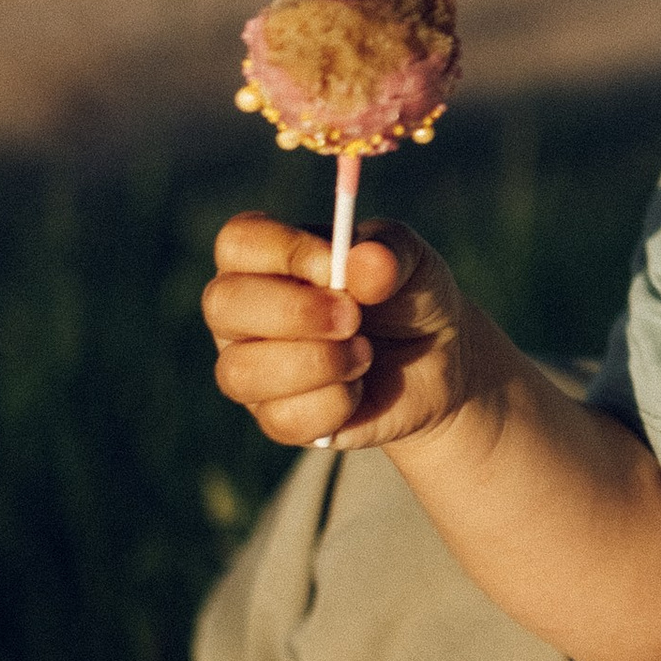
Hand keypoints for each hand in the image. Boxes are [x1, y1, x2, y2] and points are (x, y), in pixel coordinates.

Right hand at [203, 215, 484, 452]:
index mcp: (266, 258)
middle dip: (295, 312)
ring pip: (241, 372)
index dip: (284, 251)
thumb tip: (365, 260)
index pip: (238, 242)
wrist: (437, 365)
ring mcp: (252, 368)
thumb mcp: (413, 260)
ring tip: (365, 353)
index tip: (335, 264)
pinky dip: (335, 404)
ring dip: (318, 363)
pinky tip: (358, 388)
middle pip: (223, 304)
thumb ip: (390, 250)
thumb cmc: (409, 298)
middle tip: (353, 317)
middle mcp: (243, 312)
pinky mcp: (274, 418)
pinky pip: (282, 418)